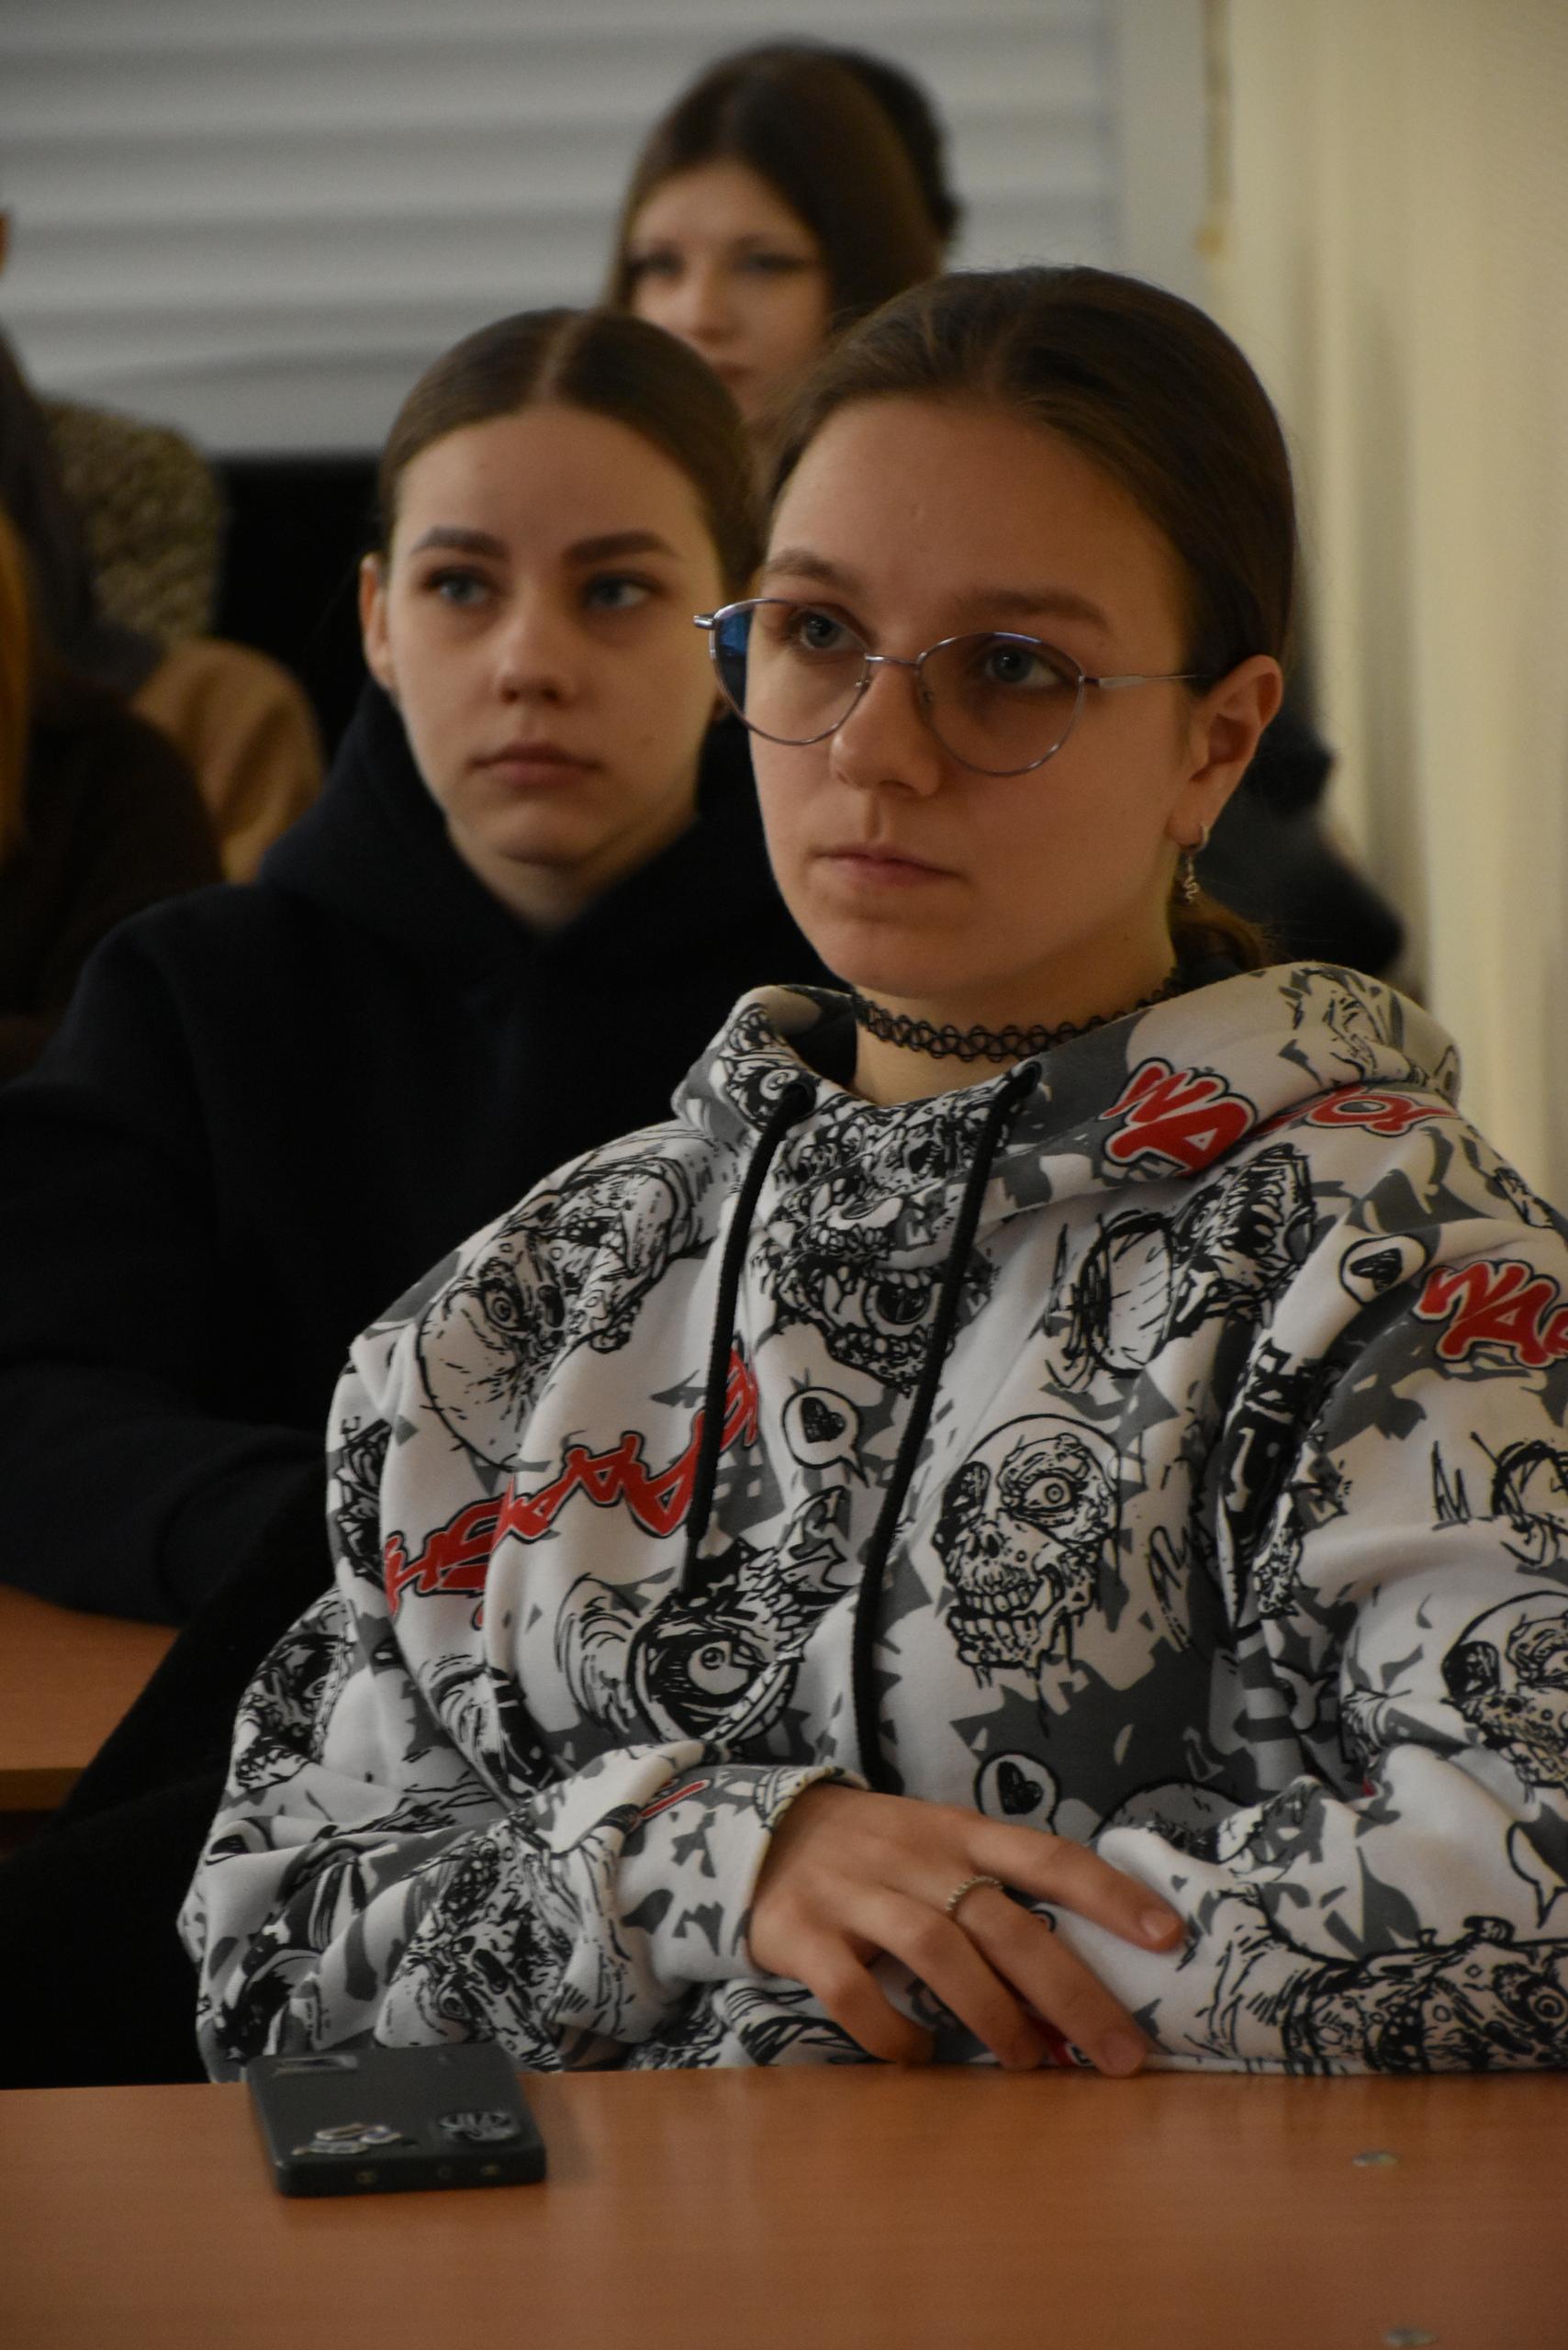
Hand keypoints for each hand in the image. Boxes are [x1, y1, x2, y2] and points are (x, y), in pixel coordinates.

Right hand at [748, 1784, 1182, 2075]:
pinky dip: (892, 2033)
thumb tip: (1080, 1983)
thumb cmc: (881, 1854)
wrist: (765, 1832)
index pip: (1048, 1856)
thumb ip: (998, 1899)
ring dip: (991, 2012)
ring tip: (1030, 2062)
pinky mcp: (801, 1932)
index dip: (1109, 1894)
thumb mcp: (942, 1850)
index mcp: (960, 1832)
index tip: (1169, 1937)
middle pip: (1003, 1921)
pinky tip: (919, 2056)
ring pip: (936, 1949)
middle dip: (1070, 1991)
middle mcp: (914, 1857)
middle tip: (1121, 2055)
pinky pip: (852, 1990)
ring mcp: (855, 1893)